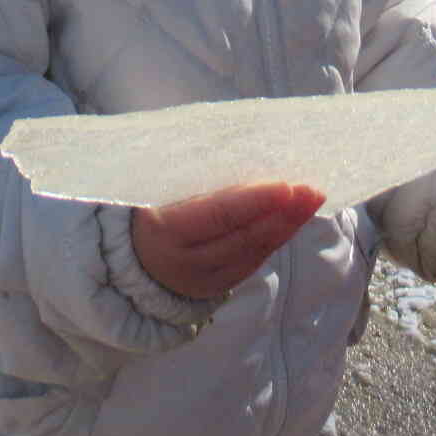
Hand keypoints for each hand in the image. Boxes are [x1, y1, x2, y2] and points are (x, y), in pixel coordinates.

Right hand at [131, 181, 325, 299]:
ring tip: (311, 200)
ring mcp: (203, 279)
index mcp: (166, 231)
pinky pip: (251, 262)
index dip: (255, 202)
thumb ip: (192, 176)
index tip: (286, 186)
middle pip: (242, 237)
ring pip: (252, 253)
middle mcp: (186, 261)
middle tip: (311, 190)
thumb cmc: (144, 206)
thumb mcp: (155, 189)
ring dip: (285, 226)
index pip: (218, 216)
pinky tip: (292, 220)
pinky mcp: (217, 286)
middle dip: (282, 214)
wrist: (124, 257)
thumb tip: (242, 148)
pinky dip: (273, 239)